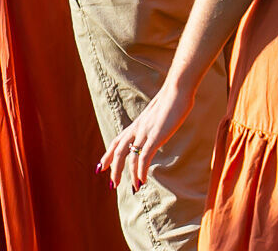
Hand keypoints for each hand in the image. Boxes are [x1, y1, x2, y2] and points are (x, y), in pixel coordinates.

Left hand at [100, 77, 198, 193]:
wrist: (176, 91)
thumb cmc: (171, 101)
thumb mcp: (158, 116)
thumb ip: (153, 125)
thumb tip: (155, 131)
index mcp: (136, 125)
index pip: (117, 141)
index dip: (108, 155)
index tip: (101, 167)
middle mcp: (136, 129)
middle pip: (118, 151)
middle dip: (114, 169)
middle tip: (112, 185)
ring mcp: (144, 133)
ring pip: (129, 156)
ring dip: (130, 174)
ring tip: (133, 188)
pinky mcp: (155, 136)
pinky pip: (143, 156)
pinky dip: (141, 170)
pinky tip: (141, 180)